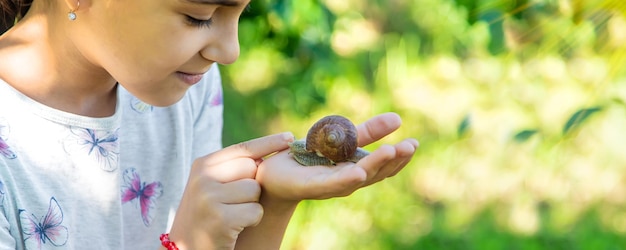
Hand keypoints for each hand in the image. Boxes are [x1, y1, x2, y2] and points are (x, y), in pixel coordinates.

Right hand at [169, 132, 292, 249]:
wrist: (182, 249)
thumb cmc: (205, 216)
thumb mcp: (210, 187)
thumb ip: (231, 170)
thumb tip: (266, 155)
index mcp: (202, 165)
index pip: (242, 148)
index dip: (268, 143)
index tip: (289, 137)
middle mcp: (203, 178)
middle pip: (252, 168)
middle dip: (253, 185)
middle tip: (234, 203)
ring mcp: (209, 197)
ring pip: (255, 190)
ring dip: (251, 205)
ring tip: (231, 216)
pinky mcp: (220, 219)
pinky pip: (255, 211)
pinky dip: (251, 221)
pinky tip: (232, 228)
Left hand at [256, 112, 417, 201]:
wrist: (274, 173)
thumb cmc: (310, 158)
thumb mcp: (342, 140)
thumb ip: (367, 132)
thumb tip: (398, 119)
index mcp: (356, 170)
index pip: (384, 167)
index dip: (400, 157)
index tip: (415, 143)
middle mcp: (347, 181)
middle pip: (375, 173)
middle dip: (393, 159)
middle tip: (409, 145)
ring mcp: (330, 186)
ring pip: (357, 178)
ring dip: (375, 165)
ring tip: (391, 151)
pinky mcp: (311, 187)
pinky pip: (331, 183)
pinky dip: (346, 179)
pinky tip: (359, 171)